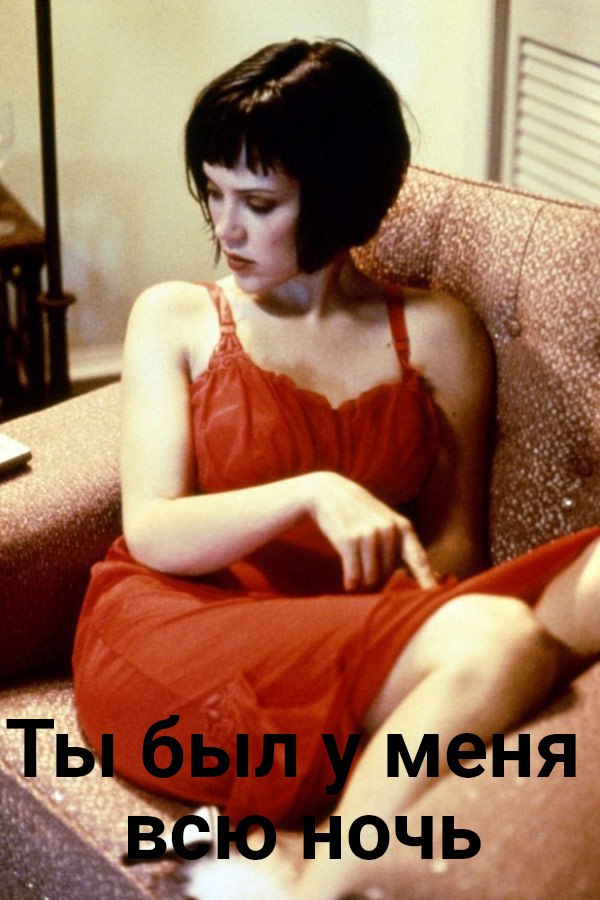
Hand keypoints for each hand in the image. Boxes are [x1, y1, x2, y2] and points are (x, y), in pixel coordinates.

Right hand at [304, 471, 437, 591]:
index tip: (435, 595)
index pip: (418, 558)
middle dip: (378, 577)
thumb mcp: (386, 521)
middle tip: (365, 564)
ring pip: (372, 578)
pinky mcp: (349, 540)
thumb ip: (403, 545)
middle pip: (389, 575)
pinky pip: (355, 575)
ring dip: (363, 582)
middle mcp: (389, 530)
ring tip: (356, 570)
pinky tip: (348, 583)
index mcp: (403, 527)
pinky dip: (351, 583)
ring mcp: (369, 534)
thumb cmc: (361, 513)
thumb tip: (430, 575)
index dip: (427, 579)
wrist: (328, 492)